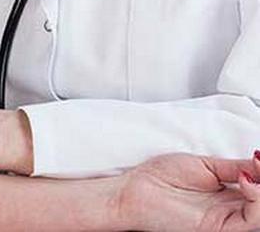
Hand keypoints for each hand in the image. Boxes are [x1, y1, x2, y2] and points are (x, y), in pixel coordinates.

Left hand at [119, 152, 259, 230]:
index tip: (259, 156)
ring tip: (257, 167)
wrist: (133, 192)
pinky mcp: (220, 229)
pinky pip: (249, 221)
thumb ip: (235, 167)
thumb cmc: (160, 178)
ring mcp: (226, 221)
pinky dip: (256, 200)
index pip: (259, 186)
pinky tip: (244, 182)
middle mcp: (231, 209)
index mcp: (229, 193)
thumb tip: (259, 161)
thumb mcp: (205, 165)